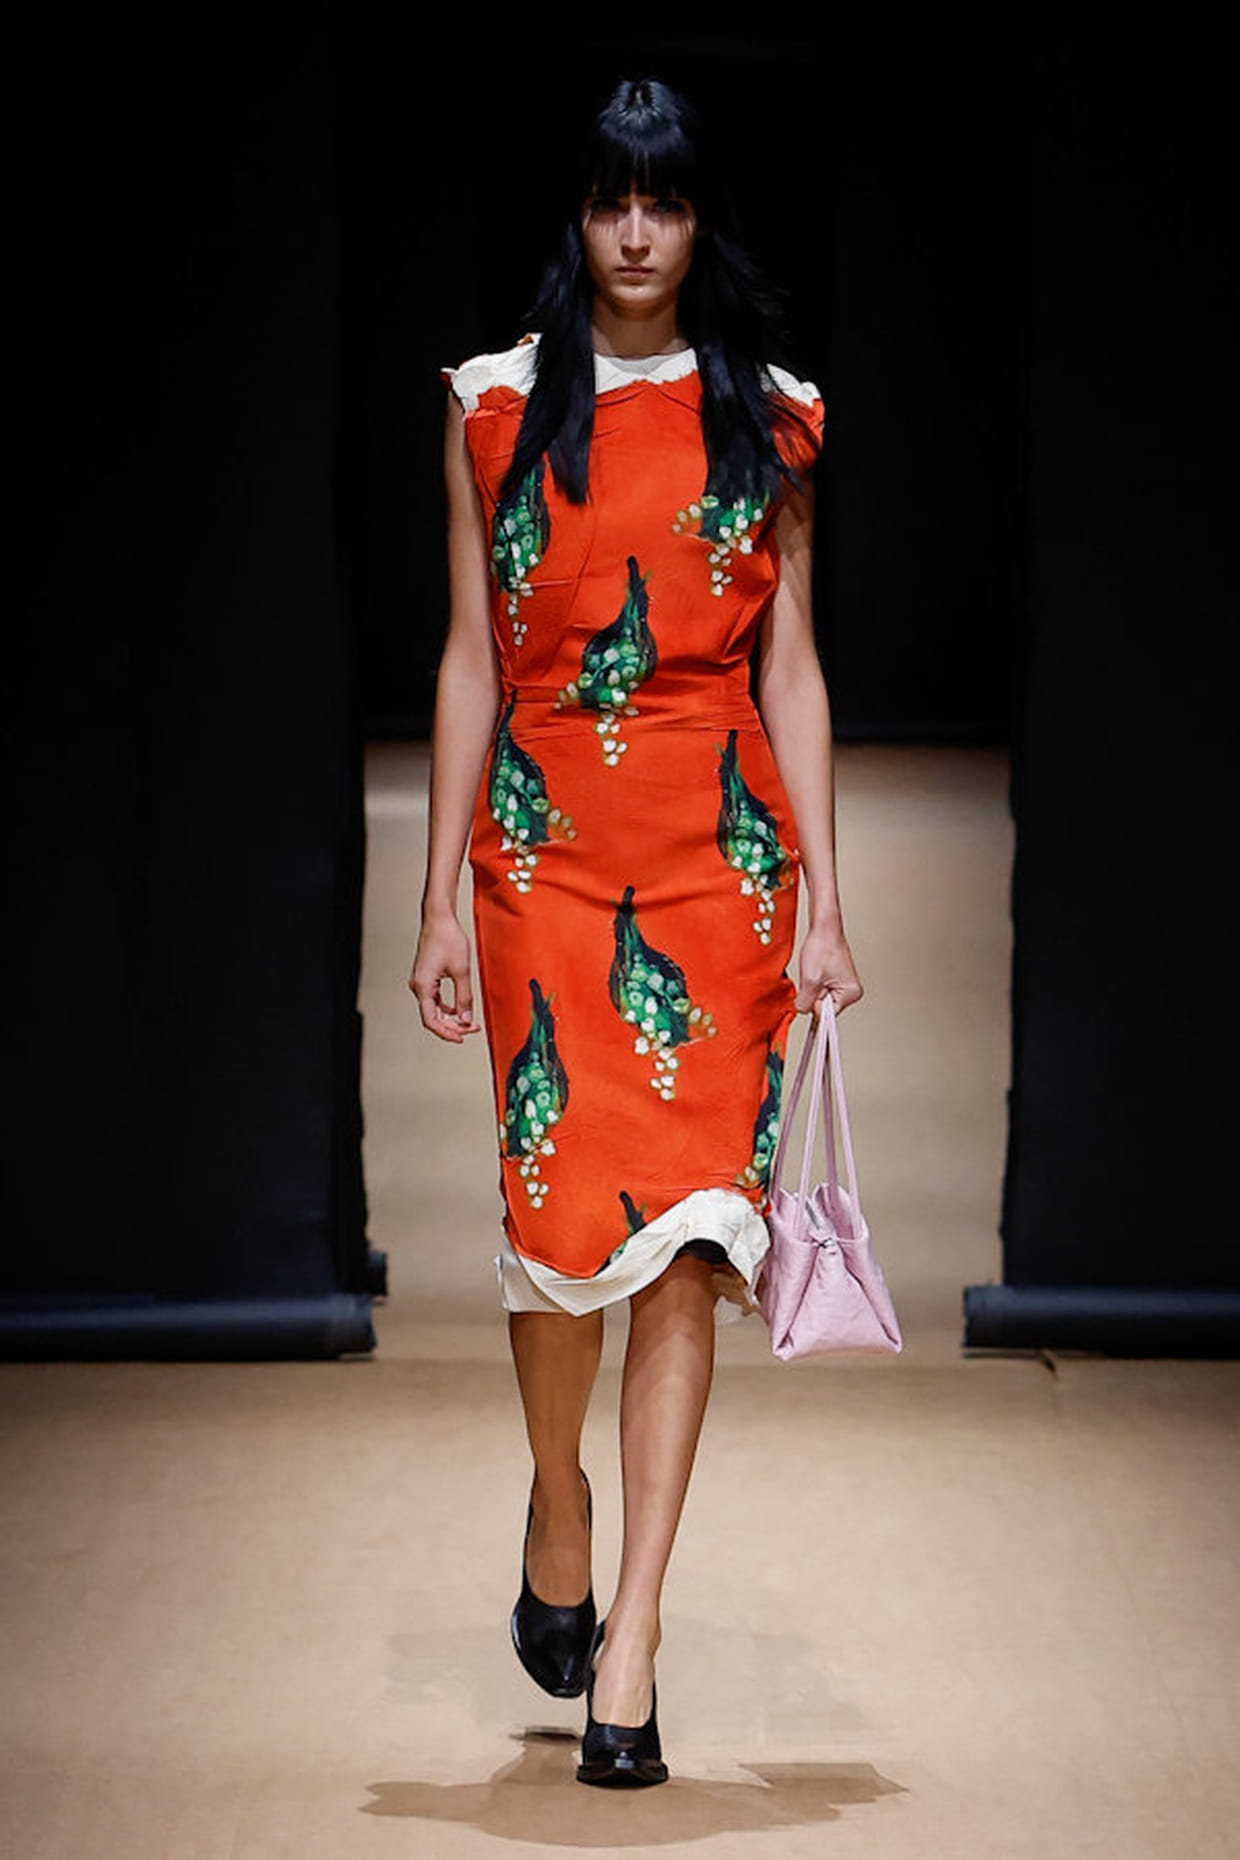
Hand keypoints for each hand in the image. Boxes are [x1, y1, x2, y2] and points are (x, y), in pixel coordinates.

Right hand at [409, 911, 481, 1042]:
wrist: (439, 918)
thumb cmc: (448, 939)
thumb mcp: (462, 971)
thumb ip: (464, 997)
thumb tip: (466, 1019)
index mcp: (423, 986)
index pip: (431, 1020)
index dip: (446, 1033)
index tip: (462, 1037)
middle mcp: (418, 986)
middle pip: (432, 1017)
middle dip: (453, 1026)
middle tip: (472, 1028)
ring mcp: (421, 982)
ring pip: (434, 1010)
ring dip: (451, 1018)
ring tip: (469, 1021)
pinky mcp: (426, 978)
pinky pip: (435, 1000)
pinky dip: (447, 1007)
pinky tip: (460, 1009)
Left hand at [794, 923, 863, 1017]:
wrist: (823, 928)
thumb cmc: (822, 948)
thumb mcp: (810, 980)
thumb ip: (805, 1002)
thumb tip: (801, 1011)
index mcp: (851, 994)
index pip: (826, 1014)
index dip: (814, 1003)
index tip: (812, 990)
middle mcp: (850, 992)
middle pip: (822, 1006)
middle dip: (812, 994)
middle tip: (813, 976)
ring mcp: (843, 986)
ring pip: (818, 998)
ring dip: (811, 987)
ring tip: (814, 970)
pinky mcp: (834, 980)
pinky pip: (818, 989)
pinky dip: (812, 982)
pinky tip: (814, 970)